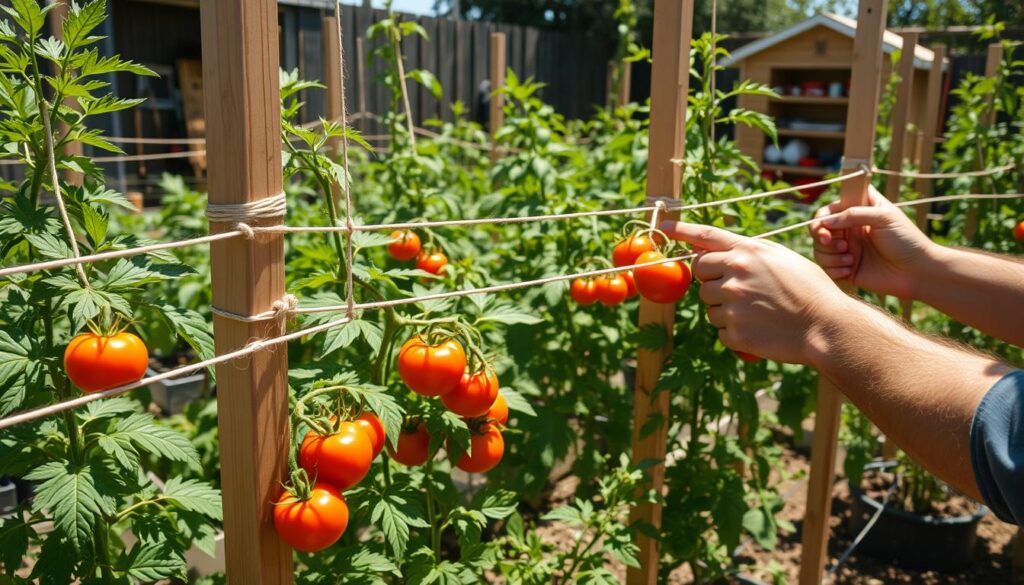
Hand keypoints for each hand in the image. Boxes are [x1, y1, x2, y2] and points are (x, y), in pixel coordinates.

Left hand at [661, 222, 853, 365]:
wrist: (828, 327)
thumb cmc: (809, 290)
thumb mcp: (780, 258)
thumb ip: (746, 252)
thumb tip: (712, 252)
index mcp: (747, 252)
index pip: (706, 237)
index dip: (682, 231)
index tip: (665, 227)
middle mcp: (735, 273)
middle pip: (700, 273)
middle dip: (713, 280)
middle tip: (741, 290)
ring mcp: (732, 303)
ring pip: (709, 303)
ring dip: (725, 308)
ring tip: (759, 311)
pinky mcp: (733, 331)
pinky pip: (721, 328)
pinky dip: (735, 331)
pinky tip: (760, 328)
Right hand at [810, 185, 935, 298]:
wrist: (917, 272)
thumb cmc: (906, 240)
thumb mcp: (883, 217)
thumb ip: (853, 214)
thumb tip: (826, 222)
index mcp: (859, 212)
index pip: (831, 207)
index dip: (824, 214)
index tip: (827, 222)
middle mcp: (850, 229)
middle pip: (819, 228)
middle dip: (821, 235)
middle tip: (832, 242)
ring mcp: (847, 249)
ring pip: (819, 249)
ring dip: (830, 254)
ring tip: (850, 258)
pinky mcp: (846, 268)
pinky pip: (826, 268)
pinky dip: (834, 269)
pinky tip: (851, 270)